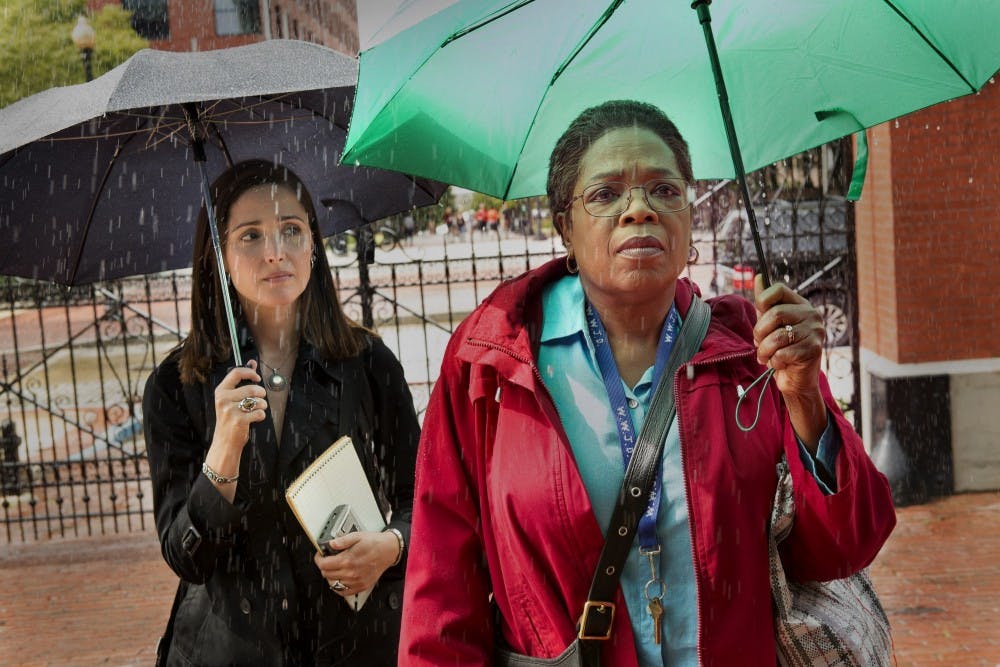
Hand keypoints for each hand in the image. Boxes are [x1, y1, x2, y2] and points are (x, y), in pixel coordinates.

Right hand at [210, 361, 267, 453]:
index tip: (257, 378)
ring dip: (262, 405)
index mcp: (221, 391)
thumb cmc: (230, 419)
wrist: (224, 442)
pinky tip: (255, 419)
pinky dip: (261, 416)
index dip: (250, 372)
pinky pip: (259, 412)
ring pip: (258, 400)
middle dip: (261, 394)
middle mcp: (223, 399)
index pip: (236, 373)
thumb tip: (252, 362)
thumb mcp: (231, 399)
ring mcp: (230, 410)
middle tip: (259, 400)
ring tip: (257, 410)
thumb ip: (242, 381)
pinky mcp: (239, 421)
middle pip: (252, 388)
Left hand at [314, 530, 400, 596]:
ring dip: (330, 576)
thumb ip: (342, 540)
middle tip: (327, 560)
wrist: (389, 550)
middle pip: (327, 574)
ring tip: (334, 568)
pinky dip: (338, 587)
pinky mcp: (361, 586)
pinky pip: (343, 592)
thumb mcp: (357, 536)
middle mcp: (351, 573)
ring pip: (333, 584)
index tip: (320, 556)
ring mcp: (356, 581)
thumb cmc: (375, 543)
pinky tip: (339, 579)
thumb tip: (331, 544)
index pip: (324, 565)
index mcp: (348, 560)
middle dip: (324, 566)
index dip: (319, 559)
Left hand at [752, 276, 824, 395]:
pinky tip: (779, 364)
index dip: (762, 301)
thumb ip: (765, 303)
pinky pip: (783, 353)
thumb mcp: (770, 325)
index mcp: (800, 304)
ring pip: (777, 336)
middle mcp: (812, 314)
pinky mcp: (814, 350)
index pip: (779, 289)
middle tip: (759, 344)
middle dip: (759, 332)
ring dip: (764, 350)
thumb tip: (758, 276)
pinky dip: (774, 362)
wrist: (796, 379)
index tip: (759, 315)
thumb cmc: (782, 349)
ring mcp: (815, 331)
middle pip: (775, 314)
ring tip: (765, 356)